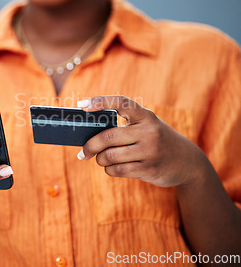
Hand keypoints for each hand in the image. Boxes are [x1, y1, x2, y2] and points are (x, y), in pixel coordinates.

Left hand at [77, 96, 206, 187]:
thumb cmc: (157, 141)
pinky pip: (117, 170)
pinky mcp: (149, 169)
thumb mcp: (147, 127)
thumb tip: (88, 136)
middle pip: (107, 137)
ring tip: (102, 159)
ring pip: (109, 156)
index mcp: (145, 116)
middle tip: (83, 153)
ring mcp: (149, 151)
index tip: (82, 106)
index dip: (100, 102)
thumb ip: (124, 127)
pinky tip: (112, 168)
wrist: (189, 162)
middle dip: (90, 146)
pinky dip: (109, 170)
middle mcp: (148, 131)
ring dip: (100, 160)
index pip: (120, 102)